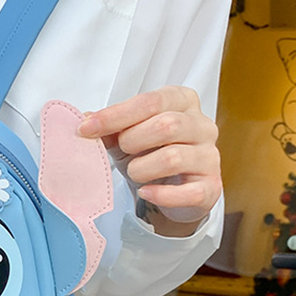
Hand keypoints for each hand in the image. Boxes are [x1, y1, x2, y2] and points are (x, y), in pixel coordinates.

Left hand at [78, 86, 221, 236]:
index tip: (86, 128)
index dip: (116, 115)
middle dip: (132, 140)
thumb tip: (84, 119)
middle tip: (121, 151)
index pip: (150, 101)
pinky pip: (188, 192)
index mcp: (182, 101)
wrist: (170, 191)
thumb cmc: (149, 154)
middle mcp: (202, 125)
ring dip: (142, 168)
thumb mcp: (125, 135)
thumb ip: (108, 126)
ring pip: (173, 157)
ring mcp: (210, 156)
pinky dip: (160, 194)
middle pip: (167, 125)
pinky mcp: (211, 187)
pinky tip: (146, 192)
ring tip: (133, 172)